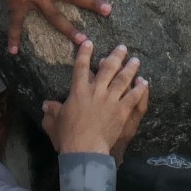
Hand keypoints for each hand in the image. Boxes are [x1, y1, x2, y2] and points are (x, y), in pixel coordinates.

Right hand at [41, 41, 147, 156]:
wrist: (85, 148)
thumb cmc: (67, 135)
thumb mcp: (54, 122)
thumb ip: (51, 111)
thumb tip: (45, 105)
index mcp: (78, 91)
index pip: (81, 67)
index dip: (84, 53)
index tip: (89, 42)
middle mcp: (96, 91)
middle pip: (107, 69)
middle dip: (115, 56)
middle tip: (123, 48)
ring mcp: (111, 100)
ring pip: (123, 80)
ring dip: (130, 69)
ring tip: (136, 60)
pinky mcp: (122, 111)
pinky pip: (133, 97)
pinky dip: (139, 89)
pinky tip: (145, 82)